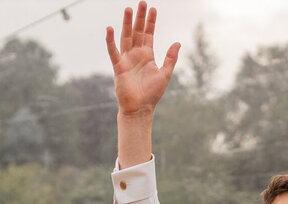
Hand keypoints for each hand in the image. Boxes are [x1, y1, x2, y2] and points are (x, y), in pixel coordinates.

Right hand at [106, 2, 180, 118]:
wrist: (140, 108)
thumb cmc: (152, 94)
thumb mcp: (165, 74)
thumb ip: (170, 58)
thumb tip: (177, 42)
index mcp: (147, 55)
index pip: (148, 34)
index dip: (150, 22)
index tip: (153, 9)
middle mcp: (136, 54)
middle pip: (137, 32)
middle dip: (140, 18)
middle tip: (142, 3)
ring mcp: (126, 59)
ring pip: (126, 37)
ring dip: (127, 24)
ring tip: (128, 9)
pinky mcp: (118, 66)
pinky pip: (113, 51)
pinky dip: (111, 40)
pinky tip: (110, 29)